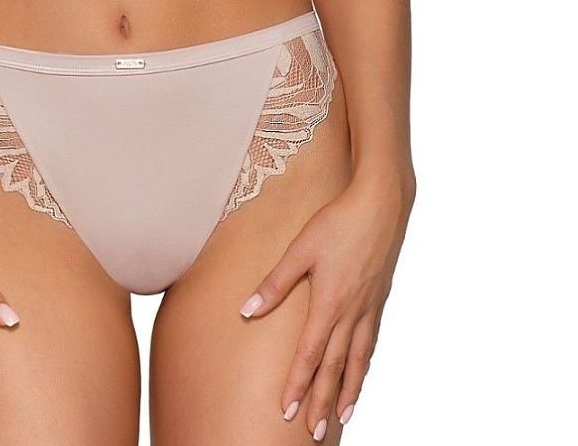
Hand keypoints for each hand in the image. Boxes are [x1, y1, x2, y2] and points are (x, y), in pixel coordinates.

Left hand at [238, 169, 415, 439]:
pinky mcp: (379, 300)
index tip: (287, 410)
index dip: (298, 384)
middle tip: (314, 431)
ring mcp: (369, 308)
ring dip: (348, 391)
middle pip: (335, 366)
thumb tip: (247, 310)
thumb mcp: (300, 248)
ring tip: (342, 417)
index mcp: (329, 302)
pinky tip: (360, 373)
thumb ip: (275, 283)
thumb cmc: (337, 221)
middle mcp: (351, 312)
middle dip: (323, 401)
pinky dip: (364, 365)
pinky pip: (371, 343)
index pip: (310, 354)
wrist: (382, 204)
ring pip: (358, 360)